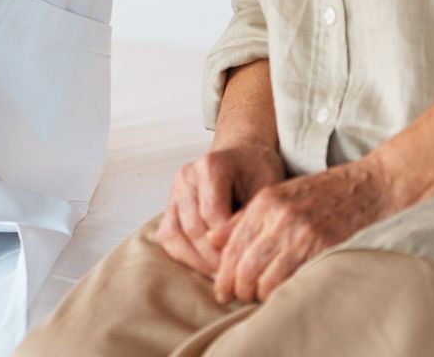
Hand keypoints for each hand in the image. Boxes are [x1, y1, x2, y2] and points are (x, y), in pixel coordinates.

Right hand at [153, 142, 285, 277]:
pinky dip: (183, 255)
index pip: (212, 214)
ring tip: (219, 275)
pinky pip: (167, 235)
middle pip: (193, 227)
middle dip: (212, 258)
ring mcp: (175, 190)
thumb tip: (234, 250)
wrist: (243, 156)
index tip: (243, 263)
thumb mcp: (265, 188)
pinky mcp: (170, 204)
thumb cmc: (257, 171)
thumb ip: (248, 216)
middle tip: (233, 278)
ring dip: (196, 260)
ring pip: (174, 234)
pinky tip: (204, 265)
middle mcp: (187, 176)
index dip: (226, 243)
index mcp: (210, 166)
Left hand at [210, 157, 399, 305]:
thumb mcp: (281, 194)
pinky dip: (282, 293)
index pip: (232, 246)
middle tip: (239, 298)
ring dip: (258, 294)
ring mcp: (302, 233)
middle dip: (237, 288)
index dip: (224, 273)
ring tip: (259, 298)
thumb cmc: (326, 192)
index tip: (222, 289)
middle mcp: (280, 217)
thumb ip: (245, 216)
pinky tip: (281, 296)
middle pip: (245, 265)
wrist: (372, 186)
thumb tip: (212, 239)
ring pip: (265, 278)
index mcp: (266, 201)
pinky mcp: (324, 248)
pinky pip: (292, 280)